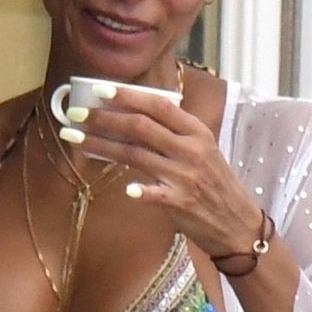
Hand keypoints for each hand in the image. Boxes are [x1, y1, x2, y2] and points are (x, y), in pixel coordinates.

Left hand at [69, 89, 260, 261]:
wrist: (236, 221)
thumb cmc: (213, 183)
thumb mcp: (202, 150)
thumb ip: (173, 134)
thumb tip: (133, 119)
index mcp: (196, 131)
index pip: (159, 105)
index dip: (128, 96)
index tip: (101, 90)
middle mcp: (190, 150)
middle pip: (141, 127)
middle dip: (104, 118)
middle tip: (76, 114)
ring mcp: (185, 176)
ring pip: (136, 155)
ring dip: (101, 146)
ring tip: (75, 139)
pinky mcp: (180, 203)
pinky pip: (155, 193)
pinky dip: (139, 190)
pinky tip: (124, 188)